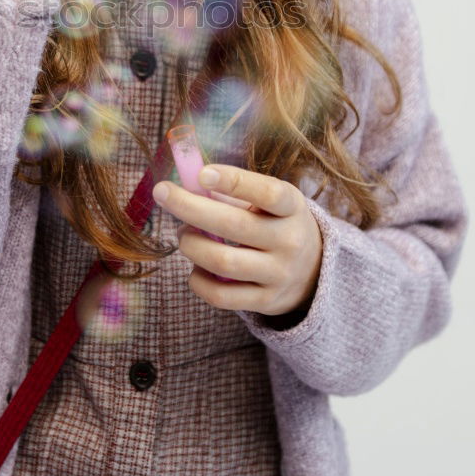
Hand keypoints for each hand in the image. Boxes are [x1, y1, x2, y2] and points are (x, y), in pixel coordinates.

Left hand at [152, 164, 322, 316]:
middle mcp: (289, 241)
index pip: (268, 193)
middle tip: (162, 193)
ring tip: (184, 235)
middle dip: (189, 208)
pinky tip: (195, 268)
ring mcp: (279, 274)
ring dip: (191, 244)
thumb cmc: (274, 223)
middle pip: (234, 225)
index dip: (235, 182)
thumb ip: (232, 192)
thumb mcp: (267, 202)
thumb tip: (186, 183)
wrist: (312, 271)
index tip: (202, 174)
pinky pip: (221, 296)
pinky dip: (198, 280)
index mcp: (291, 208)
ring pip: (222, 262)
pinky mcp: (265, 301)